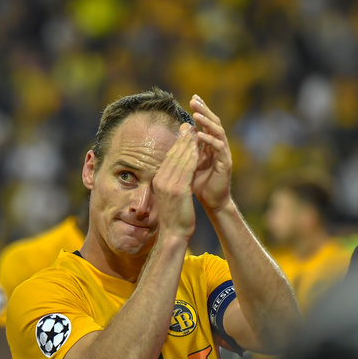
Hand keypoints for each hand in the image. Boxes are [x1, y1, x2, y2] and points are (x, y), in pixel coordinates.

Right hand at [151, 122, 199, 240]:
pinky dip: (192, 156)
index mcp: (158, 180)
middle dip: (182, 139)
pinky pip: (187, 169)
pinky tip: (199, 148)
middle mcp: (161, 180)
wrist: (173, 233)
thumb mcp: (169, 195)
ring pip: (180, 159)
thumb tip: (174, 169)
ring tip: (196, 132)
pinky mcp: (178, 190)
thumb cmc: (174, 216)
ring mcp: (169, 184)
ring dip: (189, 144)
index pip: (168, 157)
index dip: (177, 143)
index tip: (184, 132)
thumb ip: (171, 181)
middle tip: (190, 125)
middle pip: (173, 155)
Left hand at [189, 95, 232, 211]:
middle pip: (214, 123)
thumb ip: (188, 146)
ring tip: (196, 114)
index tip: (192, 98)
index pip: (207, 122)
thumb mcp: (190, 162)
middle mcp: (219, 146)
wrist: (211, 202)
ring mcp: (224, 154)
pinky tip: (200, 135)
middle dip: (204, 110)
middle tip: (195, 99)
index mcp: (211, 144)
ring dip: (207, 122)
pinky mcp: (226, 163)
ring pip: (218, 132)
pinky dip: (209, 140)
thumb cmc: (200, 183)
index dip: (201, 110)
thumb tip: (183, 128)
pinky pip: (219, 148)